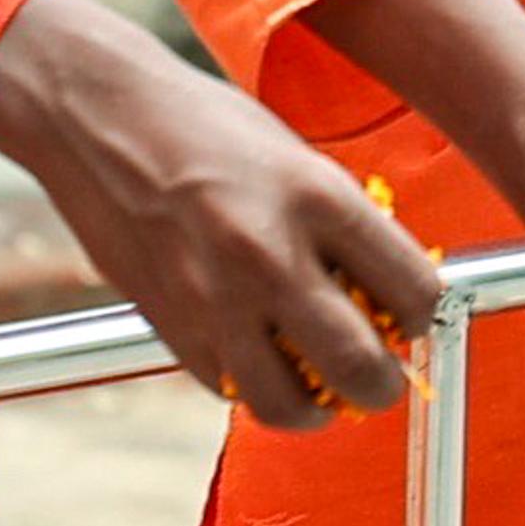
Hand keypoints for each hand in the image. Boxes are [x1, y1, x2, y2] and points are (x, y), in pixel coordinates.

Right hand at [0, 0, 442, 428]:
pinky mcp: (172, 328)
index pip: (413, 290)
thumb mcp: (295, 155)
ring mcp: (217, 300)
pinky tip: (261, 356)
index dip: (424, 313)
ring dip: (317, 407)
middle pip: (361, 368)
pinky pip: (232, 391)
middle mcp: (271, 255)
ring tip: (320, 384)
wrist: (100, 117)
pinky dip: (256, 387)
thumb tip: (384, 289)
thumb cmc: (204, 126)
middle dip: (383, 383)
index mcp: (318, 196)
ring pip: (291, 406)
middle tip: (379, 374)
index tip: (411, 315)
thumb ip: (341, 223)